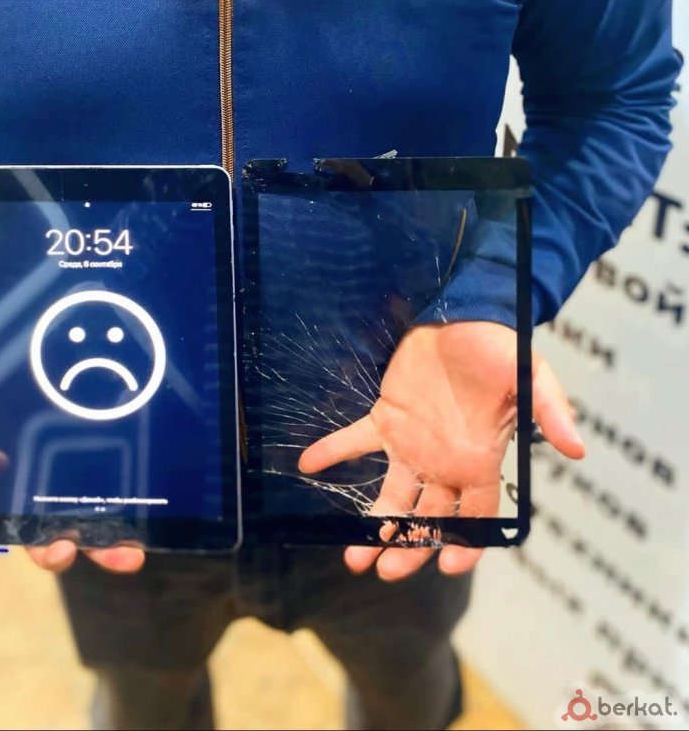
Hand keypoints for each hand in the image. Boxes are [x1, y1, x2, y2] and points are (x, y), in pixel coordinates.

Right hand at [0, 370, 144, 573]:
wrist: (1, 352)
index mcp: (20, 498)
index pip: (39, 538)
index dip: (52, 552)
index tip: (62, 549)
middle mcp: (59, 487)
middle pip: (86, 531)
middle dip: (106, 551)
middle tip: (125, 556)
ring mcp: (89, 461)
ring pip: (113, 505)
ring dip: (130, 527)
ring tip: (145, 538)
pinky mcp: (110, 433)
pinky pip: (129, 459)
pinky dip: (142, 477)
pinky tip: (159, 485)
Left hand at [299, 321, 584, 581]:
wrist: (464, 317)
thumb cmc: (500, 348)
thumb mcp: (531, 377)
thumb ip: (550, 412)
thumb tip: (578, 449)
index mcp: (480, 460)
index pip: (476, 516)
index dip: (465, 544)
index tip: (447, 565)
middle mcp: (444, 462)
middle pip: (428, 519)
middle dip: (411, 548)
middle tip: (387, 572)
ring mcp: (413, 444)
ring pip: (393, 496)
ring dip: (374, 524)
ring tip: (352, 554)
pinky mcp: (387, 419)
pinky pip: (356, 441)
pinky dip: (333, 451)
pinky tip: (310, 463)